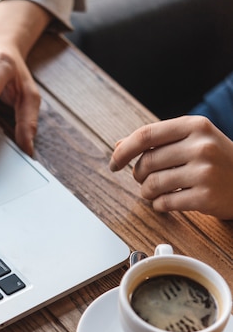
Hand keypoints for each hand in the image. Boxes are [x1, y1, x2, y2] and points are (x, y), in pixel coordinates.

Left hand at [109, 116, 232, 218]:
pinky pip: (164, 203)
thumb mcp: (193, 140)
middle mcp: (200, 146)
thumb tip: (119, 145)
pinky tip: (167, 202)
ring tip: (155, 192)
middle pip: (146, 163)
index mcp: (195, 125)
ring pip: (152, 185)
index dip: (124, 150)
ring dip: (146, 192)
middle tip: (143, 179)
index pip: (146, 135)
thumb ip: (158, 140)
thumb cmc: (217, 160)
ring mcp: (204, 172)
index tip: (114, 162)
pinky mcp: (205, 196)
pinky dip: (159, 205)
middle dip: (138, 175)